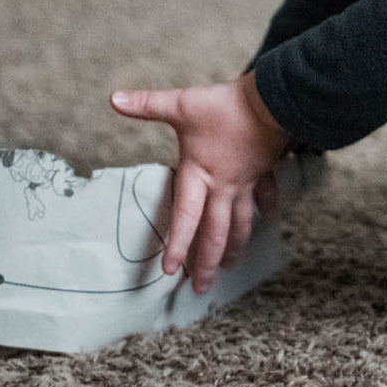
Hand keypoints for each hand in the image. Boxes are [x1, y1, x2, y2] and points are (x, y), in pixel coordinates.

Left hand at [110, 72, 289, 293]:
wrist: (272, 101)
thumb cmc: (226, 106)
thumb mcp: (182, 104)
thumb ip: (147, 104)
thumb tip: (114, 98)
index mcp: (199, 175)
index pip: (186, 219)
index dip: (177, 246)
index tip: (169, 271)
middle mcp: (223, 187)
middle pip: (215, 234)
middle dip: (207, 263)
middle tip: (201, 288)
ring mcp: (245, 183)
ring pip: (240, 224)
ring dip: (234, 247)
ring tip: (229, 266)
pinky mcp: (263, 172)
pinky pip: (265, 199)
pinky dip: (266, 212)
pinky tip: (268, 221)